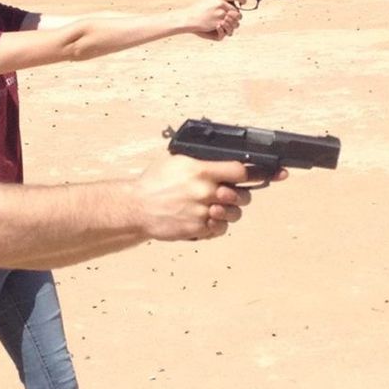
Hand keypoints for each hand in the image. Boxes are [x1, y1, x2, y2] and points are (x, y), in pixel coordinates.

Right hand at [134, 154, 255, 239]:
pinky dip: (218, 224)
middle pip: (243, 196)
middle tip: (232, 194)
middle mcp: (205, 192)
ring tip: (217, 207)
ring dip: (230, 211)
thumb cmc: (154, 182)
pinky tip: (208, 218)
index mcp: (201, 171)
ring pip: (235, 215)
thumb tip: (224, 159)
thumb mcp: (177, 161)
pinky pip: (221, 229)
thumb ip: (202, 161)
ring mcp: (202, 212)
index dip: (248, 173)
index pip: (240, 172)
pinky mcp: (198, 229)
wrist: (137, 207)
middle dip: (240, 195)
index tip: (251, 175)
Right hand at [188, 0, 245, 40]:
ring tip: (228, 22)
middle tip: (232, 16)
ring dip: (233, 22)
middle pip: (237, 10)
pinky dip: (228, 27)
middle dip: (236, 15)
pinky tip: (223, 25)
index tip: (243, 2)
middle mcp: (221, 3)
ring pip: (235, 19)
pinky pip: (229, 26)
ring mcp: (220, 13)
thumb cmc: (199, 7)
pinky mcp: (219, 22)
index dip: (243, 0)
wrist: (190, 17)